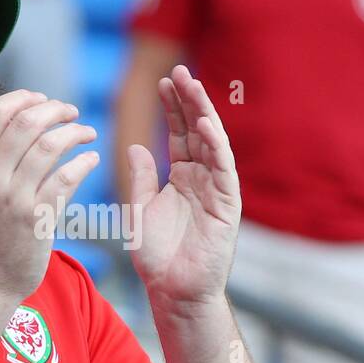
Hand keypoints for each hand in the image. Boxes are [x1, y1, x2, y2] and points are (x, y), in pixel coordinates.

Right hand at [0, 90, 98, 302]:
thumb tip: (12, 126)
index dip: (23, 97)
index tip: (42, 99)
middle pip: (26, 123)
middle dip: (55, 109)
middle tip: (71, 112)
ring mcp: (14, 199)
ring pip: (49, 147)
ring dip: (74, 133)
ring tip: (87, 133)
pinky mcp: (37, 220)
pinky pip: (65, 179)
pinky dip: (83, 162)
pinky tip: (91, 160)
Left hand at [127, 65, 240, 312]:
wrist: (173, 292)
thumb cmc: (157, 258)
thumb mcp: (138, 212)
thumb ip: (140, 180)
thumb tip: (136, 147)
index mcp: (181, 177)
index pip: (178, 134)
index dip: (172, 108)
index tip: (163, 82)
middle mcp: (201, 178)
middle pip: (196, 131)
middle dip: (188, 101)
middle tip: (178, 71)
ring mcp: (216, 190)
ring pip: (212, 143)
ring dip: (204, 114)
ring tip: (193, 87)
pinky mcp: (227, 205)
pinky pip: (223, 170)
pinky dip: (217, 146)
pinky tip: (207, 125)